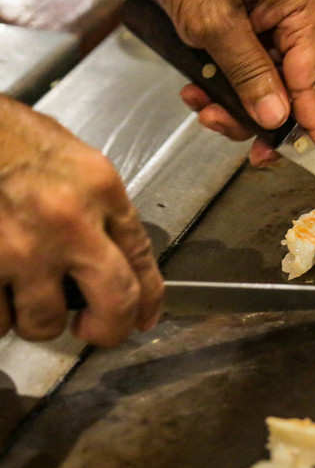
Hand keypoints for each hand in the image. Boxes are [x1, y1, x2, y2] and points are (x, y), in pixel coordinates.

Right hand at [0, 95, 163, 346]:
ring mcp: (20, 248)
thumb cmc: (8, 137)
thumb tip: (115, 255)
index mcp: (99, 189)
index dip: (148, 297)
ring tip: (26, 295)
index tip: (142, 315)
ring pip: (44, 321)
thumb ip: (100, 207)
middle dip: (109, 329)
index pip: (141, 255)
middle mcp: (68, 222)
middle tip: (94, 330)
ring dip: (37, 318)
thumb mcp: (73, 160)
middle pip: (113, 301)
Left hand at [140, 0, 314, 166]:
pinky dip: (225, 94)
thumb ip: (248, 75)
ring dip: (236, 110)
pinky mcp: (253, 38)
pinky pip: (251, 80)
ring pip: (272, 94)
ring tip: (203, 107)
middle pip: (298, 95)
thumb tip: (275, 118)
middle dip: (265, 123)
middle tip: (245, 147)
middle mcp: (297, 22)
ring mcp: (276, 31)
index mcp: (303, 11)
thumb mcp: (213, 23)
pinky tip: (198, 90)